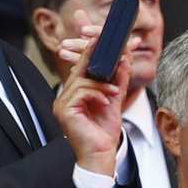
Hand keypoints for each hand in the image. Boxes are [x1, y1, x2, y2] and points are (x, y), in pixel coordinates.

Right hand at [53, 10, 130, 175]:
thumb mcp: (116, 99)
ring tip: (115, 91)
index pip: (84, 62)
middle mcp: (66, 93)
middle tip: (111, 39)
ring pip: (82, 78)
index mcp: (76, 90)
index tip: (108, 33)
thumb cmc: (105, 131)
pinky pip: (81, 92)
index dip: (95, 46)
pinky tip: (106, 101)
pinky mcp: (64, 110)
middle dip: (97, 51)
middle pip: (80, 64)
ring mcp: (62, 102)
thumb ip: (119, 78)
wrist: (101, 155)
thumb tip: (125, 57)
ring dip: (102, 82)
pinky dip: (96, 93)